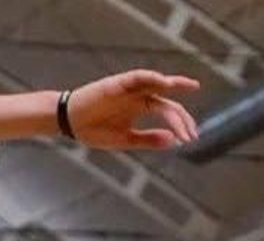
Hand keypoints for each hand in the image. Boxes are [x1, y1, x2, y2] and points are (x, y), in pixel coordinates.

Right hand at [64, 70, 199, 148]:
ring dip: (172, 82)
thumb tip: (174, 141)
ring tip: (189, 86)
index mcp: (141, 107)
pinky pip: (136, 77)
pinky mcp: (115, 83)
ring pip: (154, 81)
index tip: (190, 139)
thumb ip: (149, 139)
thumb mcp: (126, 139)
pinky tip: (163, 82)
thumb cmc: (95, 130)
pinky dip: (149, 77)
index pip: (167, 111)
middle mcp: (138, 95)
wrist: (70, 124)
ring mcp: (128, 89)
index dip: (181, 124)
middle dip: (182, 113)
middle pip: (166, 97)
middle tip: (193, 130)